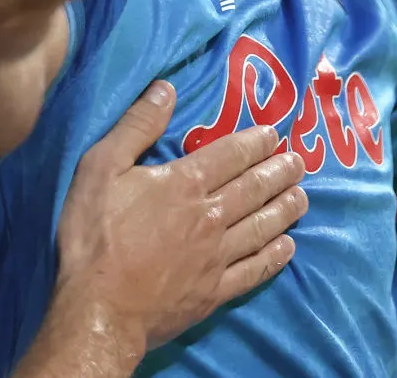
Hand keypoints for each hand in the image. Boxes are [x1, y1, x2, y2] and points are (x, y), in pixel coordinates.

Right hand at [53, 82, 304, 355]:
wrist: (100, 308)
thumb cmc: (94, 236)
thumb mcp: (100, 167)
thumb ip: (136, 126)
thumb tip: (166, 89)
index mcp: (185, 184)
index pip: (230, 155)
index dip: (255, 143)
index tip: (275, 135)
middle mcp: (210, 216)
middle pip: (253, 189)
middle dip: (279, 172)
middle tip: (299, 162)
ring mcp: (216, 257)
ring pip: (261, 227)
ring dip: (284, 209)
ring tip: (302, 197)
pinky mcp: (214, 292)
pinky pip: (254, 270)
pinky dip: (274, 257)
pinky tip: (288, 248)